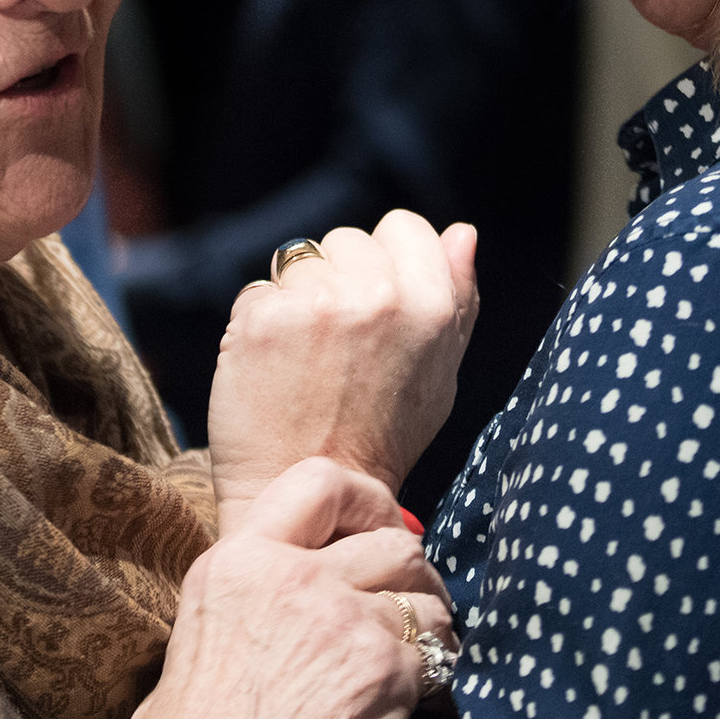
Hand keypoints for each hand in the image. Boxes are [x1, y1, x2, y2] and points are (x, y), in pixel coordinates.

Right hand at [127, 459, 455, 718]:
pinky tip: (422, 693)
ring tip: (419, 652)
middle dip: (410, 572)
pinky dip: (439, 673)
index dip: (364, 499)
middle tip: (408, 600)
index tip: (378, 524)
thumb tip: (286, 578)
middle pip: (392, 542)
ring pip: (426, 598)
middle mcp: (294, 576)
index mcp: (241, 558)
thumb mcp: (200, 627)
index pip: (319, 480)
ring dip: (429, 625)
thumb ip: (250, 584)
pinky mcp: (384, 670)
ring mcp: (345, 620)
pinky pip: (439, 654)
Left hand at [206, 210, 476, 533]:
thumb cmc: (380, 436)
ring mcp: (315, 306)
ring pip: (298, 261)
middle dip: (339, 279)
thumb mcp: (440, 374)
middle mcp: (376, 298)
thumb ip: (458, 298)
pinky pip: (257, 291)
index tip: (376, 307)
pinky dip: (259, 323)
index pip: (403, 227)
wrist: (309, 491)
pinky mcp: (260, 320)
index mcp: (430, 306)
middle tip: (339, 348)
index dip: (386, 261)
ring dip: (297, 298)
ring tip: (307, 359)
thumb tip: (462, 231)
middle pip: (346, 240)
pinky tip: (273, 367)